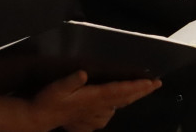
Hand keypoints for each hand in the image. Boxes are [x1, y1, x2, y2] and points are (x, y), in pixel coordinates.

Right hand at [32, 71, 160, 131]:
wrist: (40, 119)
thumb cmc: (49, 100)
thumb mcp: (57, 88)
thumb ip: (71, 81)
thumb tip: (83, 74)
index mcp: (95, 97)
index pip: (122, 91)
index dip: (138, 86)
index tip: (152, 82)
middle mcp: (99, 107)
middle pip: (125, 99)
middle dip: (141, 91)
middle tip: (156, 84)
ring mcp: (95, 116)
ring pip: (118, 107)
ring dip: (129, 98)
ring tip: (139, 89)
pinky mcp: (89, 121)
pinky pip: (107, 114)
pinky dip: (113, 107)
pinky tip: (113, 104)